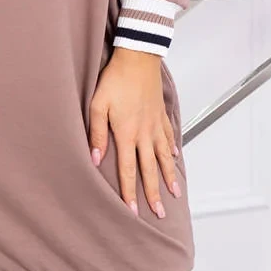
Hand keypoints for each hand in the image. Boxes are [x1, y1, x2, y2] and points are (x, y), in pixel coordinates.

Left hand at [88, 48, 181, 218]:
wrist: (138, 57)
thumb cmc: (114, 79)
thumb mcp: (98, 105)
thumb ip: (97, 134)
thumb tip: (96, 159)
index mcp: (127, 134)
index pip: (128, 170)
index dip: (130, 192)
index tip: (133, 211)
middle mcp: (144, 133)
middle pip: (150, 169)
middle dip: (154, 193)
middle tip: (159, 212)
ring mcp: (155, 124)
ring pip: (164, 156)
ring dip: (169, 176)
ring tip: (174, 192)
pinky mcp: (161, 113)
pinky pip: (169, 136)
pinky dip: (172, 149)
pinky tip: (175, 157)